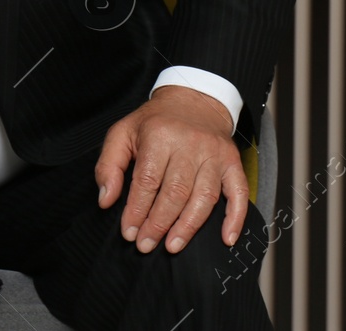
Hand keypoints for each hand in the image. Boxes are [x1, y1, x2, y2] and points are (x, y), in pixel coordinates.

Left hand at [94, 85, 246, 254]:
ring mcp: (214, 154)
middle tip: (146, 244)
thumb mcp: (123, 133)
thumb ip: (109, 165)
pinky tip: (226, 239)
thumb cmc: (155, 121)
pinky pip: (239, 193)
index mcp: (160, 135)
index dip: (137, 210)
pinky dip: (235, 218)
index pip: (147, 180)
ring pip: (203, 198)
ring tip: (172, 246)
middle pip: (175, 192)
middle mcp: (190, 144)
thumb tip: (106, 200)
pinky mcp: (232, 162)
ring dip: (188, 227)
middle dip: (159, 224)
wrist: (194, 99)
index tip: (129, 232)